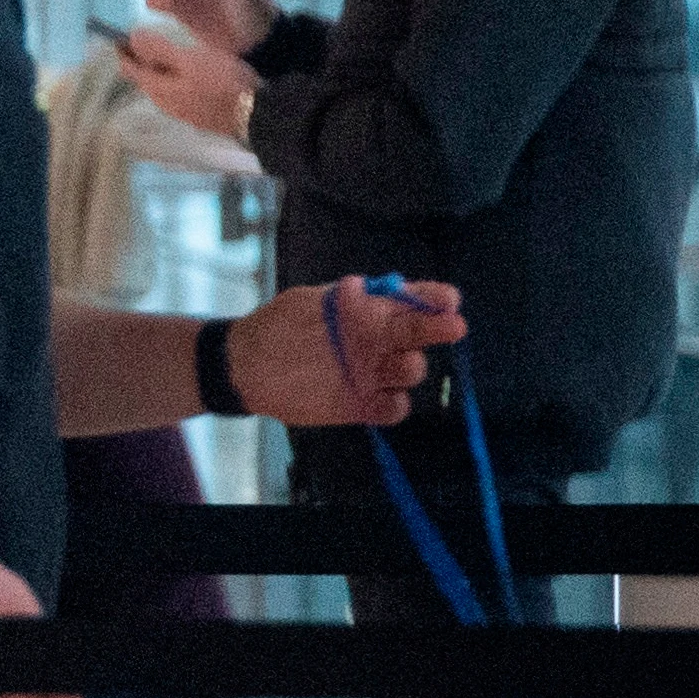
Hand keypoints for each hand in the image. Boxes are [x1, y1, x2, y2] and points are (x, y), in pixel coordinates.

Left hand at [107, 23, 256, 146]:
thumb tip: (133, 37)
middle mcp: (165, 104)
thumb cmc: (223, 81)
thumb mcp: (190, 59)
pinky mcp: (198, 115)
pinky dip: (174, 79)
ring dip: (158, 70)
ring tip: (164, 53)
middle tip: (142, 41)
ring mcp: (182, 112)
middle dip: (140, 60)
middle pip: (145, 79)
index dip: (124, 51)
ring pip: (162, 87)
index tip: (120, 37)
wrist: (257, 113)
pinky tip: (187, 73)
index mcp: (158, 89)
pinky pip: (178, 94)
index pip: (130, 69)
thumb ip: (159, 50)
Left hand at [241, 275, 464, 428]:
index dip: (434, 298)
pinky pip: (394, 409)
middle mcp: (380, 341)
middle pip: (422, 333)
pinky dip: (395, 405)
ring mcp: (374, 374)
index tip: (446, 300)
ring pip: (411, 370)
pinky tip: (383, 399)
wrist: (246, 367)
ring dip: (411, 366)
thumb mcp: (302, 303)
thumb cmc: (277, 327)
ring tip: (401, 362)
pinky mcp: (364, 405)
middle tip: (452, 326)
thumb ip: (334, 300)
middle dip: (440, 328)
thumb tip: (363, 289)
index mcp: (372, 310)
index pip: (415, 300)